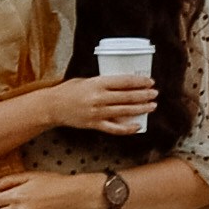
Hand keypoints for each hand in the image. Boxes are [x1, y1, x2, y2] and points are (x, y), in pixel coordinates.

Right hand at [32, 73, 153, 140]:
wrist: (53, 106)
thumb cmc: (69, 90)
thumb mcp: (85, 80)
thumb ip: (102, 82)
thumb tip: (121, 83)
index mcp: (97, 83)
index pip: (124, 81)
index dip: (139, 82)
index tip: (150, 81)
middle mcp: (99, 98)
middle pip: (127, 96)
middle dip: (144, 95)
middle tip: (155, 94)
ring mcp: (97, 113)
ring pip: (124, 111)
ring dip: (140, 109)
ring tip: (152, 106)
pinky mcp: (95, 124)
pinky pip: (115, 128)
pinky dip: (127, 128)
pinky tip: (137, 126)